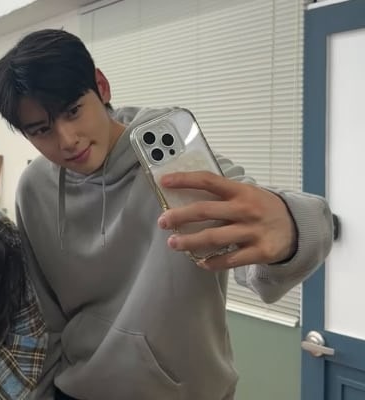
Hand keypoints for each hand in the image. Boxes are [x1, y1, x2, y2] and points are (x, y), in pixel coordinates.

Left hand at [157, 171, 296, 269]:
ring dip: (190, 241)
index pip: (208, 181)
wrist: (298, 227)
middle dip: (179, 216)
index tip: (164, 181)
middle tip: (163, 221)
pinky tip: (201, 262)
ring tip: (173, 243)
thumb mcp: (246, 193)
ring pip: (214, 238)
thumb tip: (184, 195)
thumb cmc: (262, 208)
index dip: (185, 180)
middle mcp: (246, 209)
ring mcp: (253, 231)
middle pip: (205, 211)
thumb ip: (222, 194)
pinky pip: (230, 260)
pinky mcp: (260, 251)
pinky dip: (212, 262)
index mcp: (240, 191)